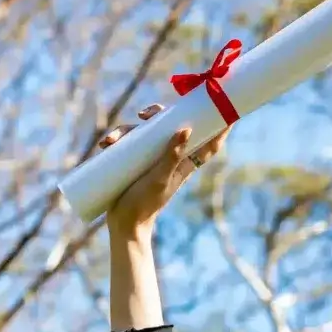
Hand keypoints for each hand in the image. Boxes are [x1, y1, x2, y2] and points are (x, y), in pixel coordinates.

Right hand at [101, 102, 229, 234]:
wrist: (125, 223)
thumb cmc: (146, 203)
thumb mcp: (160, 178)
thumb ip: (172, 155)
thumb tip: (187, 129)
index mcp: (184, 163)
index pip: (208, 144)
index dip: (219, 127)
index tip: (226, 108)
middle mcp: (170, 157)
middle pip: (171, 126)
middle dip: (157, 114)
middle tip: (144, 114)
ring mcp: (151, 158)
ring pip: (144, 131)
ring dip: (126, 130)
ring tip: (110, 140)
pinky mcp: (134, 160)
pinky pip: (127, 142)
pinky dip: (116, 140)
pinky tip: (105, 144)